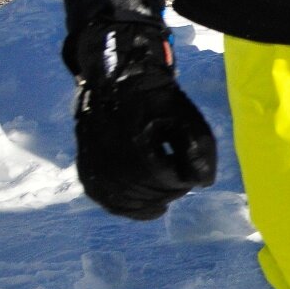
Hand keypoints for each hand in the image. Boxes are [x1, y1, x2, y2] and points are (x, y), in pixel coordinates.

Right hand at [72, 9, 217, 220]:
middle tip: (181, 186)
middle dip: (166, 193)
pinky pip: (103, 197)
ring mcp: (94, 165)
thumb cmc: (157, 97)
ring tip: (165, 199)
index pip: (165, 180)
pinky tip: (141, 209)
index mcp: (137, 147)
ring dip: (147, 203)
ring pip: (123, 200)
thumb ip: (199, 151)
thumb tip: (204, 183)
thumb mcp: (187, 118)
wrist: (117, 79)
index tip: (192, 177)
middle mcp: (111, 161)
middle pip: (144, 192)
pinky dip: (123, 207)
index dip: (182, 183)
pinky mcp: (85, 167)